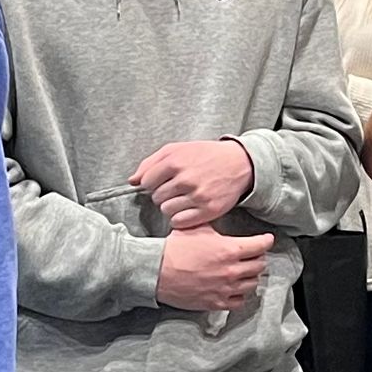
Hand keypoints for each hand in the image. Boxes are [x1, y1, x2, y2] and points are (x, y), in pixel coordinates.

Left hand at [133, 137, 253, 230]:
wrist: (239, 163)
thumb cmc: (205, 155)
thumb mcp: (177, 149)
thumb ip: (151, 163)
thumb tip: (132, 180)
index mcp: (176, 161)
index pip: (146, 182)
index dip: (151, 183)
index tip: (161, 182)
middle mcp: (186, 179)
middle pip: (156, 198)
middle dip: (162, 195)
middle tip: (175, 189)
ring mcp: (198, 196)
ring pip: (167, 211)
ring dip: (171, 207)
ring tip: (183, 198)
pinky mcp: (209, 210)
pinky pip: (180, 222)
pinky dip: (180, 218)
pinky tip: (188, 208)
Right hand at [155, 225, 274, 312]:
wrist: (157, 271)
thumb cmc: (174, 248)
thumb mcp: (196, 228)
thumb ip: (215, 225)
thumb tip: (220, 216)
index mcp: (229, 249)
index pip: (261, 246)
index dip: (266, 241)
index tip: (267, 240)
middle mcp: (232, 270)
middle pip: (259, 266)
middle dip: (258, 258)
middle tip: (253, 255)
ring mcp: (225, 288)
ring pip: (252, 284)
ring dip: (250, 277)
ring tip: (244, 272)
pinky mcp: (216, 302)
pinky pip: (239, 301)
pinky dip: (240, 295)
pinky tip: (235, 289)